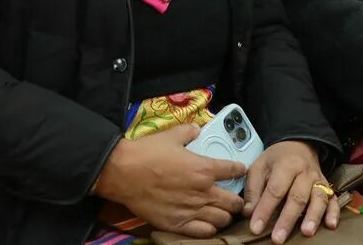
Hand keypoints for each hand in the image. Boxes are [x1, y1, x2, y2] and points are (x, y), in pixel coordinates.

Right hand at [93, 124, 245, 237]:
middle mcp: (203, 192)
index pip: (234, 170)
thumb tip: (197, 129)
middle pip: (233, 202)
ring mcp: (192, 211)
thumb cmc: (147, 153)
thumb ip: (189, 132)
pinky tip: (207, 223)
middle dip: (236, 200)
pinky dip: (210, 228)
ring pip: (222, 220)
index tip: (239, 170)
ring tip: (221, 212)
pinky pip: (205, 232)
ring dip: (225, 215)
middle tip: (233, 197)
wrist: (123, 172)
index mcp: (204, 169)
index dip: (239, 169)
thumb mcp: (171, 135)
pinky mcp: (178, 224)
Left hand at [242, 141, 337, 243]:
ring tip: (306, 233)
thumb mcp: (259, 167)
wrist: (299, 145)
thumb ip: (253, 189)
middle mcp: (305, 172)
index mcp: (285, 165)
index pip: (275, 190)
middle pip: (297, 197)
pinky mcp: (328, 187)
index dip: (265, 210)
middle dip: (287, 219)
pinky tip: (331, 225)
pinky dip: (334, 212)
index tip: (256, 228)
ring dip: (313, 216)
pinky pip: (333, 200)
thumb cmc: (276, 160)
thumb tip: (248, 213)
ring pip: (318, 198)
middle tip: (278, 238)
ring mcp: (318, 180)